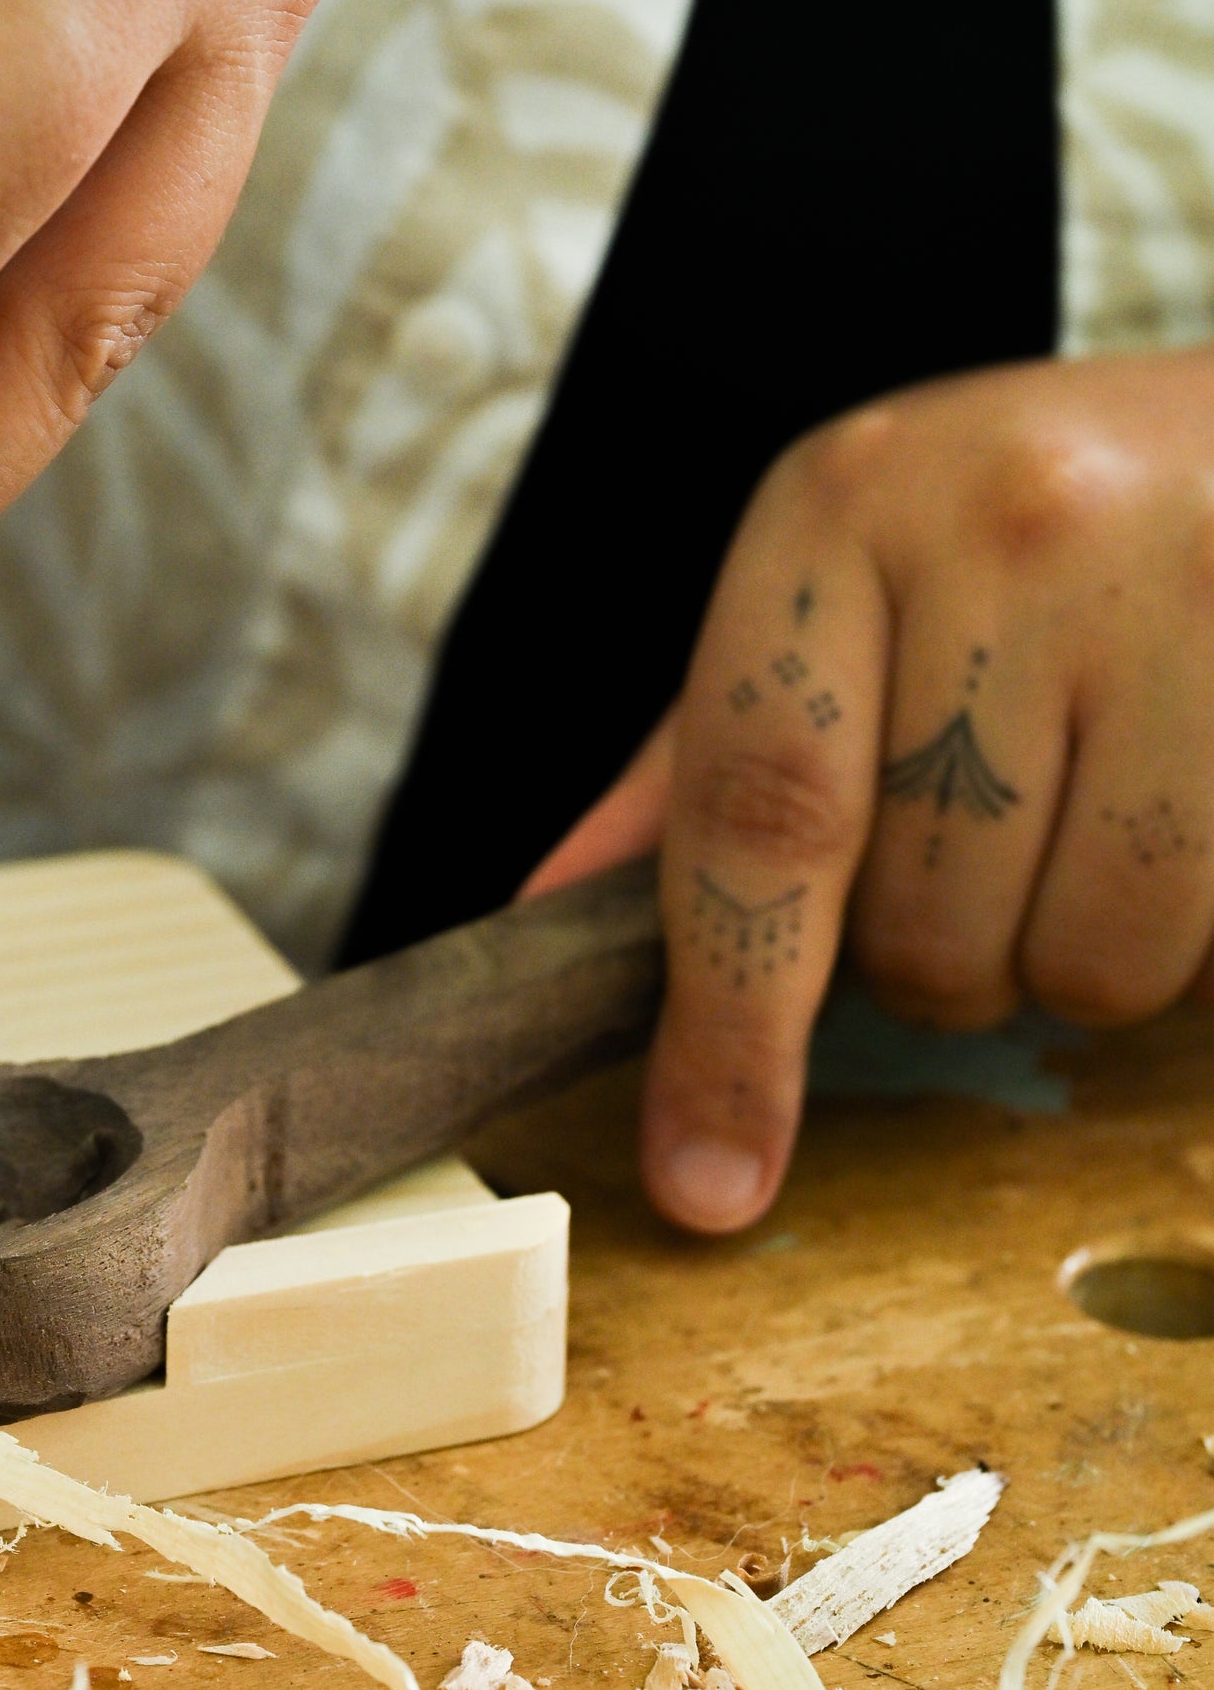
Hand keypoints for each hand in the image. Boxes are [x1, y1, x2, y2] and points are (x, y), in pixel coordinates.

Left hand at [527, 351, 1213, 1231]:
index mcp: (843, 507)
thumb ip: (697, 770)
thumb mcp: (835, 591)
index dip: (728, 1026)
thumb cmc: (1016, 525)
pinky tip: (1180, 810)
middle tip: (974, 856)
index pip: (757, 813)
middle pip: (922, 924)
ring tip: (1088, 826)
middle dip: (931, 963)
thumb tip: (542, 924)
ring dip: (1070, 955)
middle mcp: (1012, 528)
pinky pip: (1211, 941)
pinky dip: (1186, 936)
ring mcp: (1181, 590)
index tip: (706, 1182)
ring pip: (1085, 959)